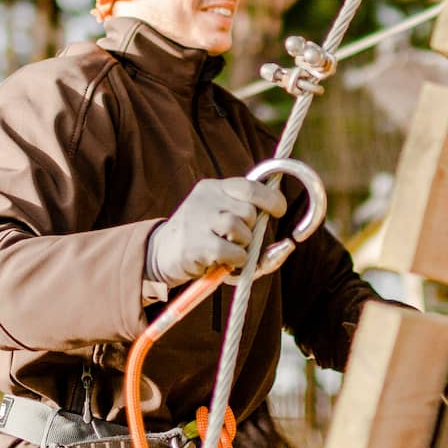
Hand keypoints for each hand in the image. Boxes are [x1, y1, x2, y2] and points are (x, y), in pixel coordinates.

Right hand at [147, 176, 287, 287]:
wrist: (159, 254)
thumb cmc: (202, 242)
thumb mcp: (223, 225)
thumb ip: (253, 228)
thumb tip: (288, 245)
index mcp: (213, 188)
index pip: (250, 186)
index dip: (271, 199)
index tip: (279, 210)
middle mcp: (205, 198)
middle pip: (249, 211)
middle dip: (252, 229)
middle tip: (238, 239)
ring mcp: (197, 218)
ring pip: (240, 228)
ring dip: (243, 245)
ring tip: (229, 250)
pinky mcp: (194, 243)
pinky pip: (231, 251)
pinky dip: (236, 260)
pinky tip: (223, 262)